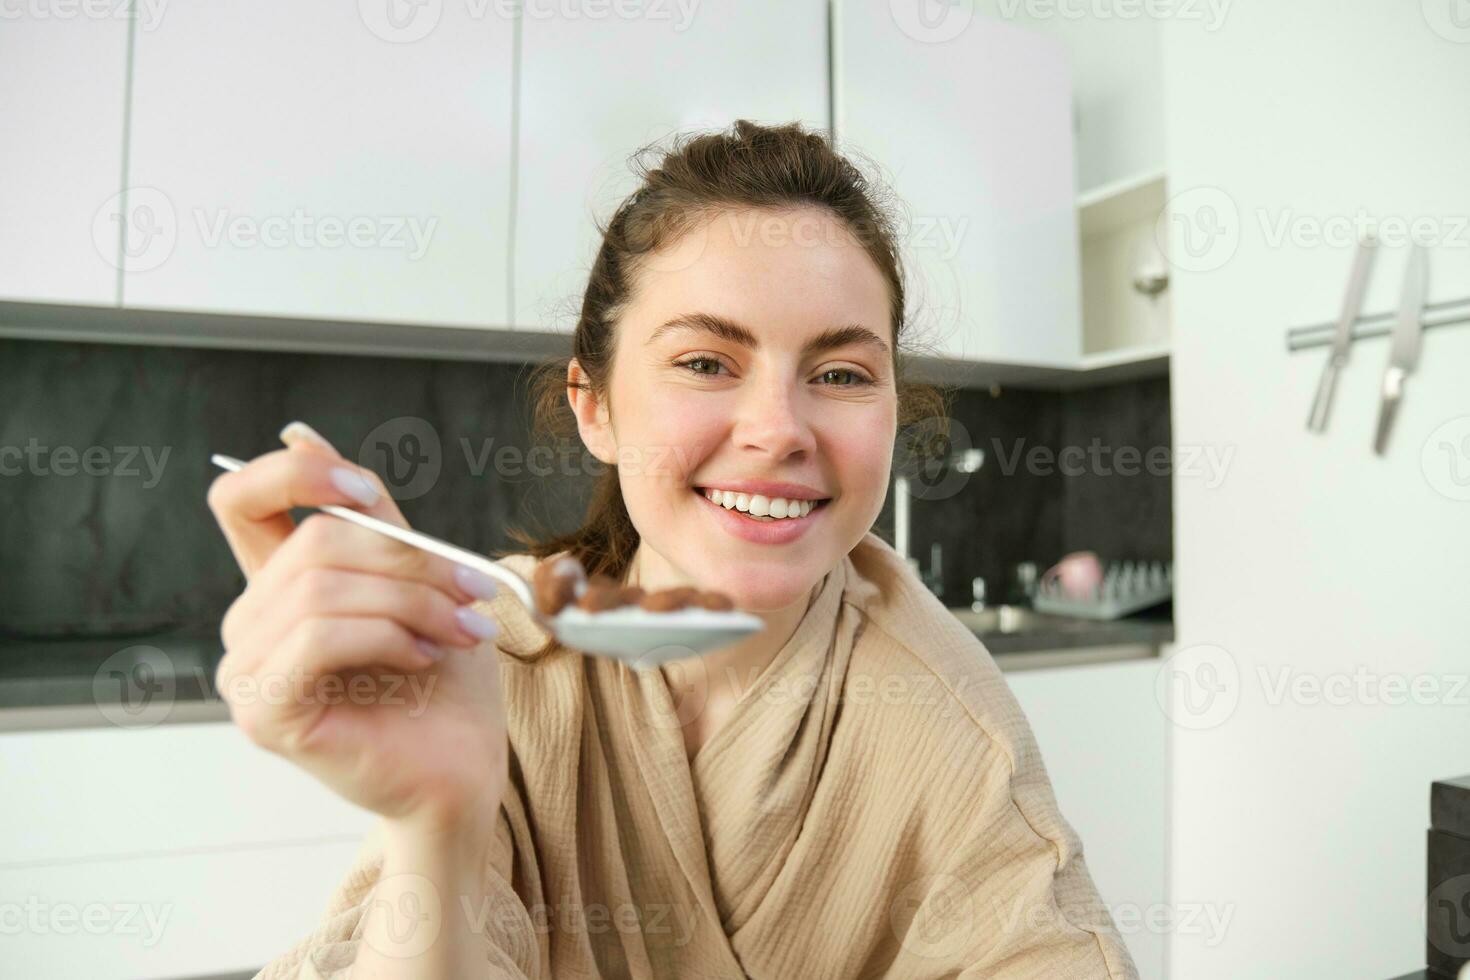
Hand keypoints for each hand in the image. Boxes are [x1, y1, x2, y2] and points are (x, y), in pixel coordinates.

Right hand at [207, 422, 508, 837]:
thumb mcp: (418, 580)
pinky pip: (319, 638)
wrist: (465, 771)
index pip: (241, 500)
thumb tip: (300, 434)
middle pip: (313, 543)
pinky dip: (387, 637)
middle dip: (409, 560)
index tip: (366, 490)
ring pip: (322, 589)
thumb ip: (370, 518)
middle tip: (474, 593)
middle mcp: (250, 625)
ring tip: (463, 631)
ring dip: (412, 601)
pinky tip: (423, 658)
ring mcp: (247, 672)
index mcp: (280, 587)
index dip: (297, 475)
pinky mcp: (265, 712)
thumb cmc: (446, 683)